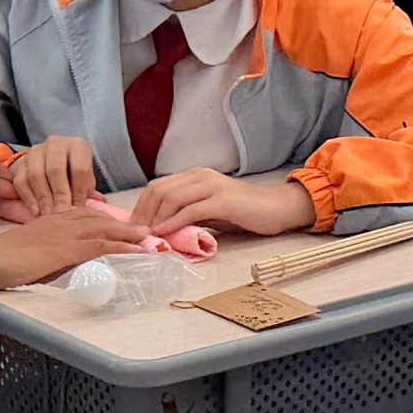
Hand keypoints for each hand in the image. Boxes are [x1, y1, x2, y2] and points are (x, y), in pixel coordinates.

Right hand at [0, 200, 148, 288]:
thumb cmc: (1, 258)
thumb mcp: (28, 247)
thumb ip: (45, 247)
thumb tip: (58, 258)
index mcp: (50, 218)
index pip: (84, 214)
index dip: (104, 221)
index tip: (120, 226)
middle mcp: (60, 221)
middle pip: (98, 219)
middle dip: (122, 225)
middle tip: (143, 231)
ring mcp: (65, 234)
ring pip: (104, 230)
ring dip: (128, 235)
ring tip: (147, 240)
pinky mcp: (66, 249)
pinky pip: (100, 246)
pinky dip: (121, 247)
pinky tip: (135, 251)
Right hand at [7, 137, 101, 213]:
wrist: (52, 162)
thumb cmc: (74, 174)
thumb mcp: (85, 178)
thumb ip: (88, 190)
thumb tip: (95, 205)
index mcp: (77, 145)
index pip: (79, 168)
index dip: (79, 190)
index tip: (78, 209)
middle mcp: (55, 144)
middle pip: (55, 170)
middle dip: (59, 194)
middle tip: (61, 213)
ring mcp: (35, 151)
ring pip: (36, 174)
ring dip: (42, 198)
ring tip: (48, 215)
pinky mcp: (20, 162)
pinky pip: (21, 180)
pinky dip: (28, 198)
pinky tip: (35, 212)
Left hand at [134, 169, 318, 236]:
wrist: (278, 208)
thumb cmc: (247, 212)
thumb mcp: (212, 212)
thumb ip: (189, 214)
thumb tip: (164, 229)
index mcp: (196, 176)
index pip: (158, 186)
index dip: (141, 206)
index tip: (133, 226)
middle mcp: (201, 176)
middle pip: (159, 190)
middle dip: (142, 213)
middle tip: (134, 233)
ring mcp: (211, 187)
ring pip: (171, 198)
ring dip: (154, 219)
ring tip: (145, 236)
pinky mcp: (222, 201)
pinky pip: (190, 210)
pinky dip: (173, 223)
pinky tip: (164, 234)